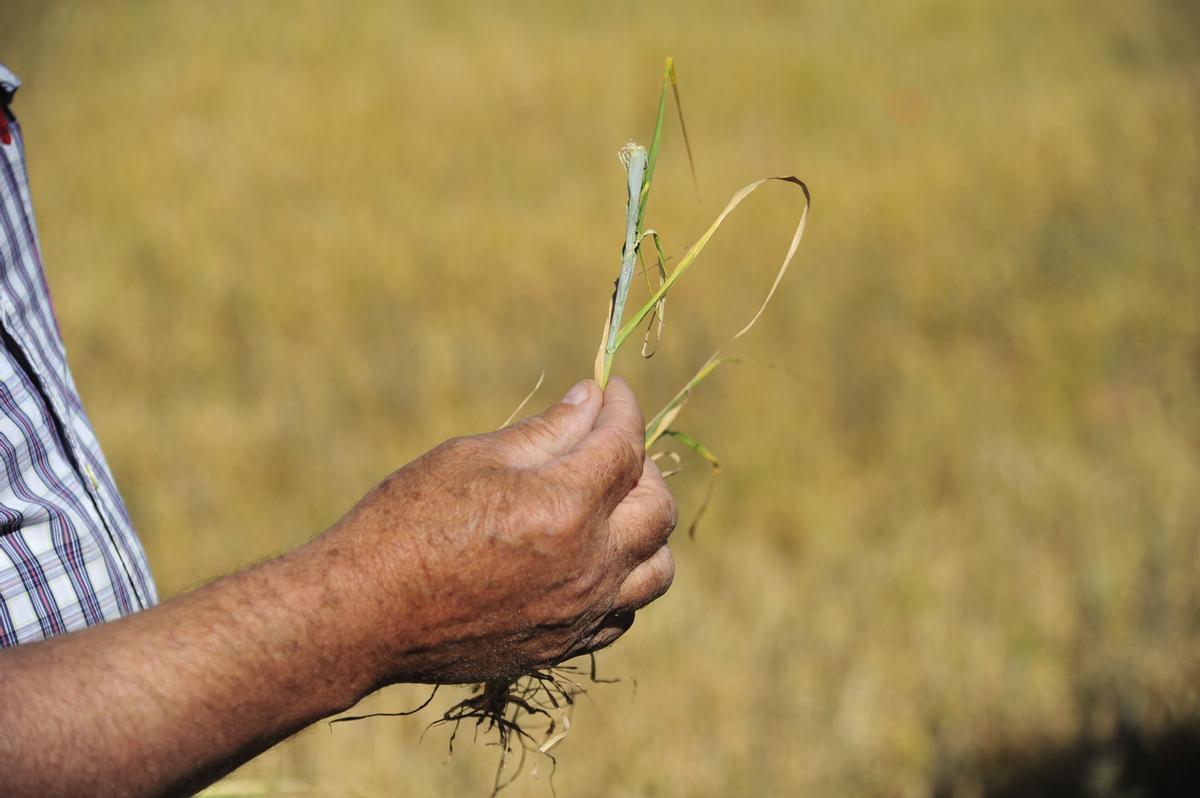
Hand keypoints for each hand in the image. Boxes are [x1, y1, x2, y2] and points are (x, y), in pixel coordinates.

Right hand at [324, 377, 676, 685]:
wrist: (363, 615)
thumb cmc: (406, 523)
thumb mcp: (472, 458)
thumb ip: (546, 430)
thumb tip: (591, 399)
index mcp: (566, 508)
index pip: (625, 445)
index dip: (623, 408)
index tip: (612, 390)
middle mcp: (588, 566)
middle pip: (657, 506)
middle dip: (642, 464)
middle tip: (608, 444)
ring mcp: (581, 613)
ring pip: (656, 568)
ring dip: (646, 527)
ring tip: (611, 505)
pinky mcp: (564, 646)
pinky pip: (625, 612)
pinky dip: (624, 578)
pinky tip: (593, 558)